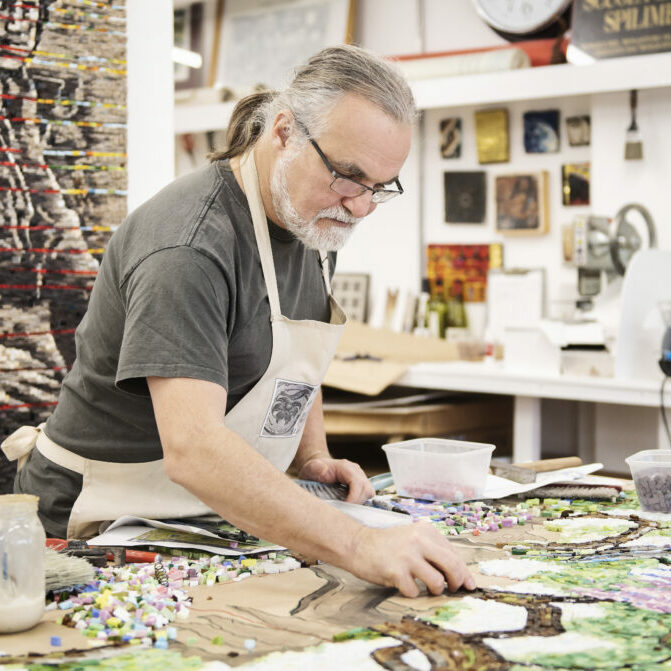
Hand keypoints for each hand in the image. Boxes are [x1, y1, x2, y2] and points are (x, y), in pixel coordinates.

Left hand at [297, 457, 374, 502]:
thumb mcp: (310, 468)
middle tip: (346, 509)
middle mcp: (355, 471)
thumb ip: (314, 468)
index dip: (354, 497)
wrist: (317, 469)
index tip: (345, 507)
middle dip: (358, 502)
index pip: (358, 482)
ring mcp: (359, 477)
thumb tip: (323, 470)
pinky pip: (366, 494)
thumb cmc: (314, 470)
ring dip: (360, 502)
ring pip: (369, 492)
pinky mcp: (359, 484)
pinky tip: (349, 505)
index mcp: (345, 467)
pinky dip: (360, 502)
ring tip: (347, 508)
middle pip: (367, 488)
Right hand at [346, 522, 475, 597]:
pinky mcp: (396, 571)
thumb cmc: (386, 545)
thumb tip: (459, 573)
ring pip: (437, 582)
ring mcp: (407, 556)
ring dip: (436, 590)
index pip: (454, 554)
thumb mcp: (412, 538)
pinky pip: (415, 591)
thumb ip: (432, 550)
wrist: (357, 543)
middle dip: (458, 582)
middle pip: (452, 566)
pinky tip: (406, 586)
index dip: (464, 572)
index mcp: (425, 531)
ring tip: (428, 589)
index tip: (468, 584)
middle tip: (454, 589)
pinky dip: (413, 593)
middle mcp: (419, 541)